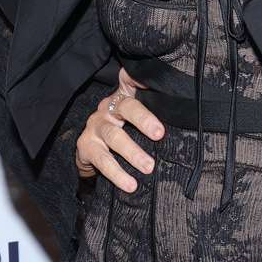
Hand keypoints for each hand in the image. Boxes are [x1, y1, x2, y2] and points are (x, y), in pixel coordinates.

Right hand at [74, 67, 165, 191]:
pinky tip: (130, 185)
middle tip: (160, 134)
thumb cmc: (120, 129)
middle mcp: (107, 108)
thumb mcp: (132, 114)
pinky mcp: (86, 146)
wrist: (89, 149)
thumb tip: (175, 99)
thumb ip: (149, 104)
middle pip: (127, 108)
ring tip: (149, 167)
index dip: (139, 77)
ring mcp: (95, 126)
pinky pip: (103, 161)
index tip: (151, 81)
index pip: (131, 80)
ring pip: (115, 137)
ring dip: (133, 153)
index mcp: (122, 97)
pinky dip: (117, 174)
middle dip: (144, 120)